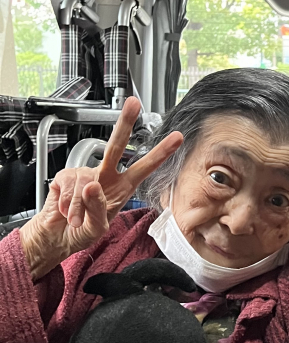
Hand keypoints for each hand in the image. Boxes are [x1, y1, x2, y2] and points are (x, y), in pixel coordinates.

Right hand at [19, 97, 182, 279]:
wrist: (57, 238)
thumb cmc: (82, 232)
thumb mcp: (97, 228)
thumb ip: (97, 208)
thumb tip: (92, 185)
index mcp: (122, 188)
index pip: (144, 168)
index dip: (160, 153)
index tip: (177, 138)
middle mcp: (105, 176)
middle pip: (115, 147)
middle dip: (124, 124)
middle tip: (133, 104)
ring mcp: (84, 174)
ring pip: (85, 183)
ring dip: (79, 208)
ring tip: (76, 219)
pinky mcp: (65, 176)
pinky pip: (67, 187)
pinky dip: (66, 205)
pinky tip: (65, 210)